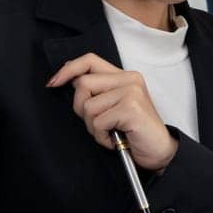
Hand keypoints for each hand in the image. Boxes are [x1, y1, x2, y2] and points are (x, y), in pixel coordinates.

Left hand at [48, 53, 177, 170]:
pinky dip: (102, 137)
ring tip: (110, 133)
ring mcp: (131, 92)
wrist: (159, 152)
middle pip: (82, 84)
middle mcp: (129, 79)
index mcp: (124, 76)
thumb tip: (67, 80)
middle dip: (81, 109)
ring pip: (88, 106)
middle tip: (98, 124)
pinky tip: (115, 140)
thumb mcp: (113, 106)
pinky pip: (98, 122)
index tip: (53, 83)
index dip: (68, 70)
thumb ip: (97, 91)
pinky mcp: (131, 108)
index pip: (89, 60)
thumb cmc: (134, 132)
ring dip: (93, 127)